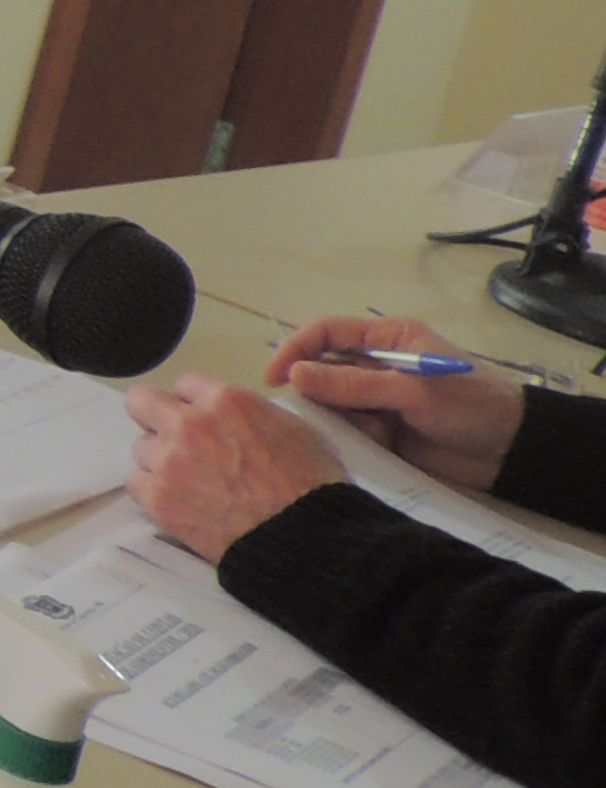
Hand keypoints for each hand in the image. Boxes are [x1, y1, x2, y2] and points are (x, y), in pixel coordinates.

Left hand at [123, 375, 343, 556]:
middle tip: (172, 435)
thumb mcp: (293, 427)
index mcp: (225, 401)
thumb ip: (250, 412)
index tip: (199, 415)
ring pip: (141, 447)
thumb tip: (233, 416)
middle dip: (155, 415)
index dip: (194, 402)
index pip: (185, 384)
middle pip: (142, 402)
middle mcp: (190, 424)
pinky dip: (154, 490)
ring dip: (159, 459)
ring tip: (190, 479)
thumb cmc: (310, 486)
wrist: (302, 536)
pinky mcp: (158, 497)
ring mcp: (169, 461)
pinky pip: (137, 482)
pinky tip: (179, 498)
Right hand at [266, 316, 522, 491]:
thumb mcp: (413, 390)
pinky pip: (348, 433)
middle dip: (313, 392)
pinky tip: (370, 448)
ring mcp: (378, 402)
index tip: (274, 380)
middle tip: (313, 418)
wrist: (513, 453)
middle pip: (320, 371)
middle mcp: (376, 367)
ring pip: (331, 406)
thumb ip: (354, 384)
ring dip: (335, 421)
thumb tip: (294, 376)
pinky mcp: (382, 433)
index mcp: (386, 341)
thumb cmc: (471, 406)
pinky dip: (350, 441)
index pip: (324, 334)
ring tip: (363, 434)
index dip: (294, 351)